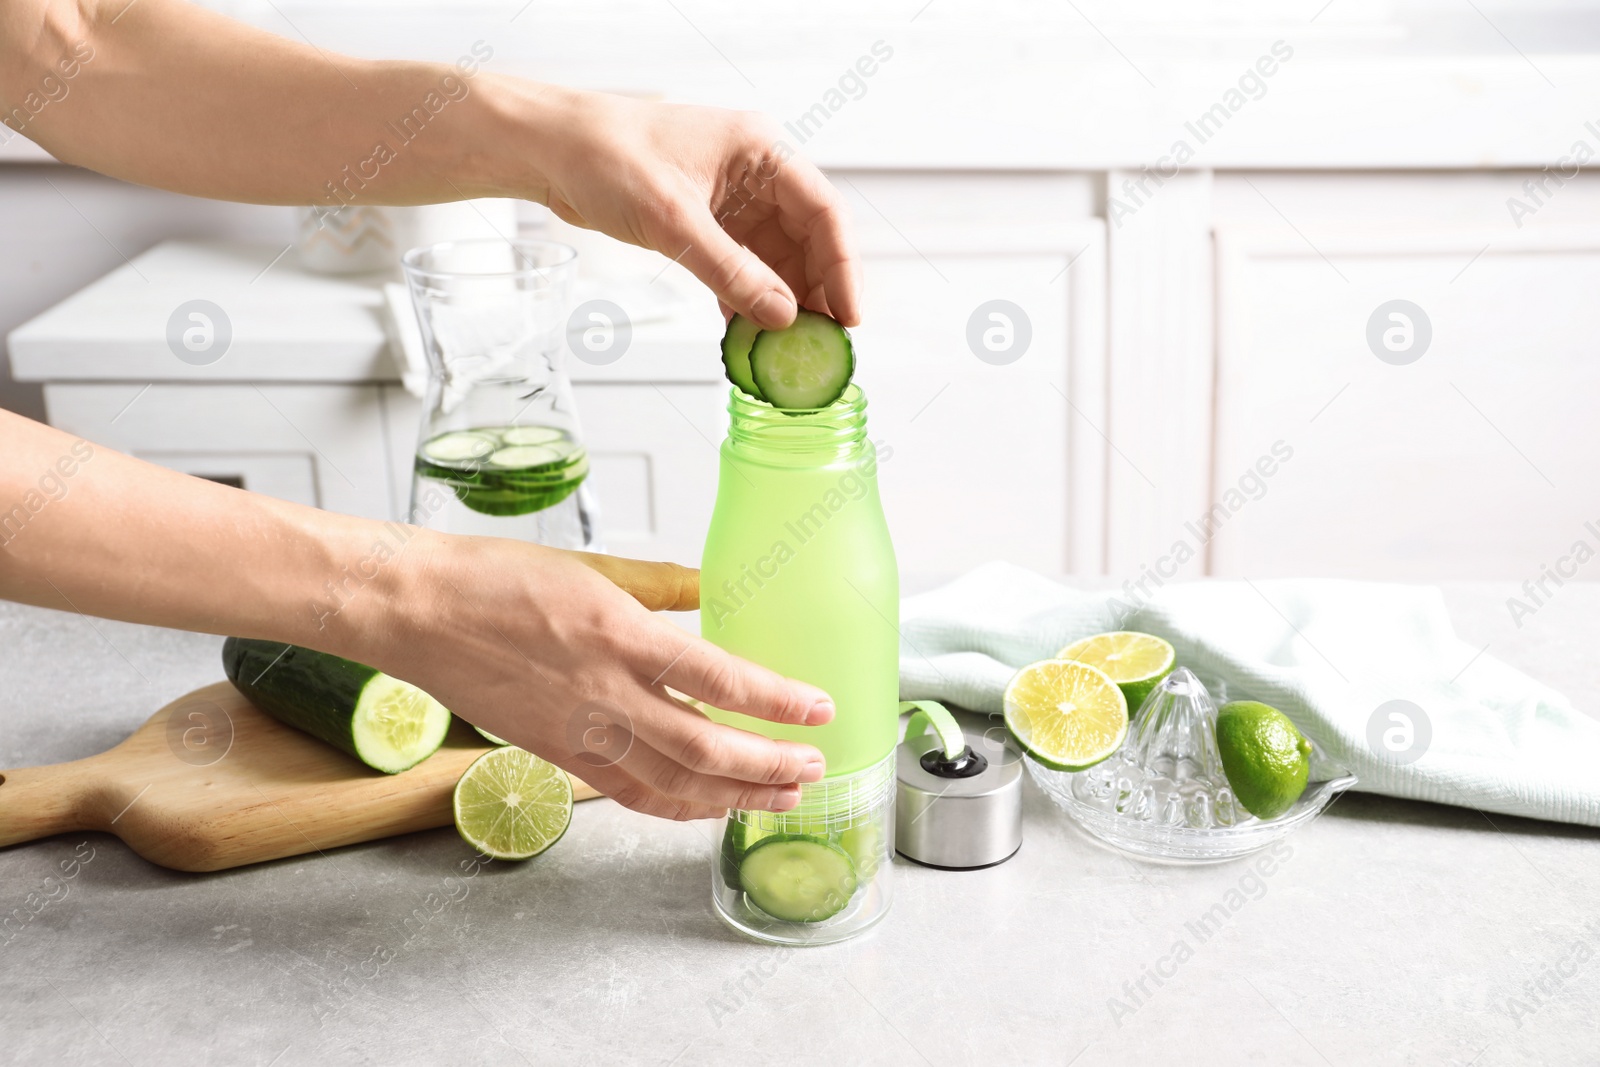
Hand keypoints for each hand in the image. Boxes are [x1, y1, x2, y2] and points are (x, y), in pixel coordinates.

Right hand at [367, 535, 833, 820]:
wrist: (417, 612)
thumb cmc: (495, 580)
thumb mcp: (594, 568)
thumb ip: (663, 586)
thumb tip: (716, 592)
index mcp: (620, 635)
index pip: (720, 680)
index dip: (778, 702)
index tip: (819, 709)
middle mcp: (605, 693)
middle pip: (706, 749)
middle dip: (770, 765)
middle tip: (814, 768)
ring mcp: (580, 732)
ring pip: (673, 784)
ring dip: (735, 796)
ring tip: (780, 796)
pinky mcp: (558, 753)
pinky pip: (629, 793)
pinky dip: (677, 806)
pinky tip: (708, 806)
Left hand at [500, 83, 859, 329]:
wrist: (552, 151)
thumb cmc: (607, 156)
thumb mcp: (674, 220)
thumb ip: (731, 272)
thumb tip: (781, 316)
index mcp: (761, 151)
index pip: (823, 211)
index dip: (842, 266)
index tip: (848, 315)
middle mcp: (755, 174)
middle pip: (807, 239)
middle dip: (815, 291)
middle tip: (821, 342)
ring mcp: (732, 200)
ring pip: (775, 259)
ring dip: (780, 302)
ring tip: (787, 348)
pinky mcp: (706, 224)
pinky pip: (741, 268)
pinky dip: (746, 300)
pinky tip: (748, 334)